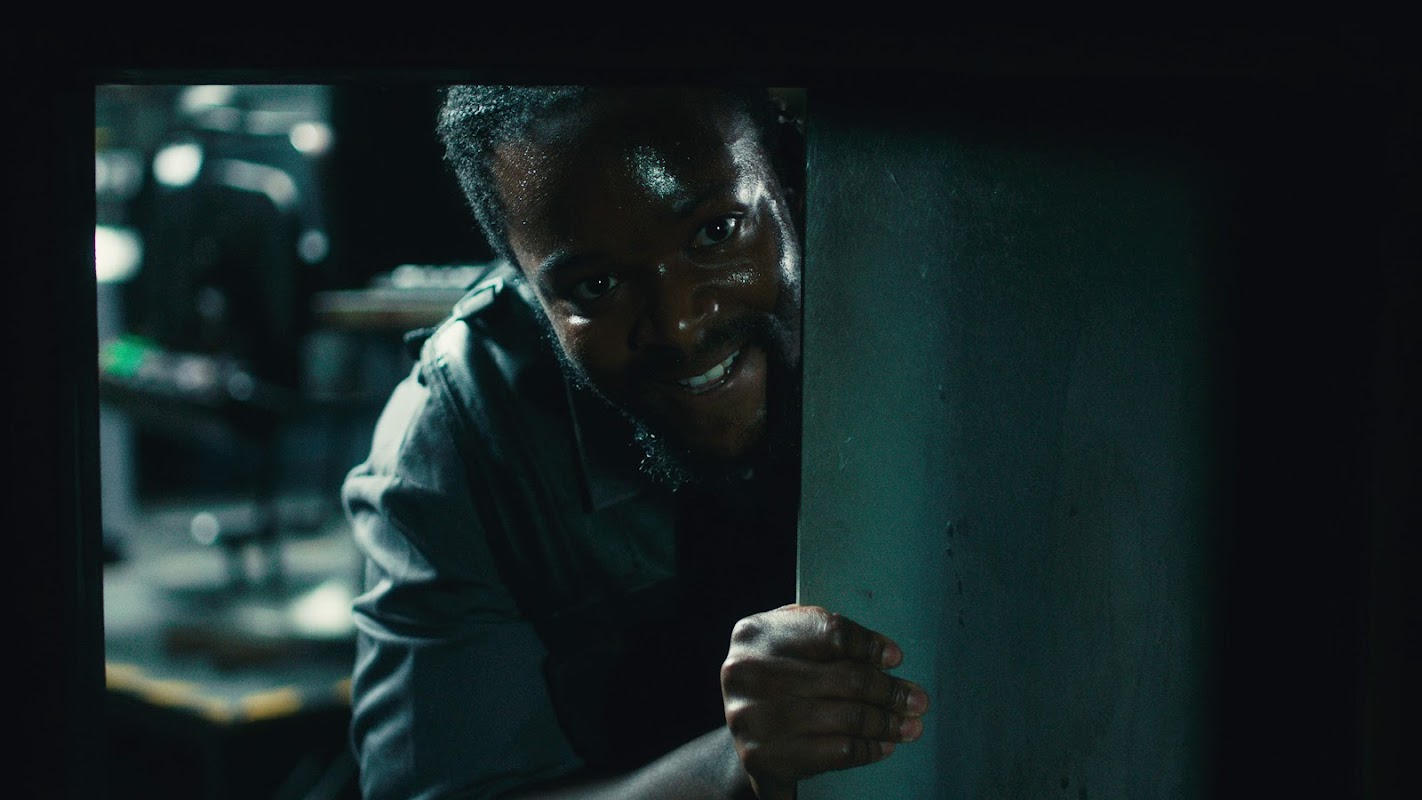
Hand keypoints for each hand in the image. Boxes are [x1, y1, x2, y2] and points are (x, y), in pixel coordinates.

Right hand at [719, 604, 929, 799]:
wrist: (740, 733)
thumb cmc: (778, 679)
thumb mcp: (790, 644)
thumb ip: (825, 638)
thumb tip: (885, 653)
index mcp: (756, 633)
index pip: (830, 633)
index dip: (870, 645)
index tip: (896, 659)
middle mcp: (748, 672)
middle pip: (845, 677)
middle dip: (889, 690)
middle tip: (917, 699)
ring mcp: (754, 716)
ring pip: (846, 716)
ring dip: (887, 722)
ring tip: (909, 725)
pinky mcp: (763, 756)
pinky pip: (836, 750)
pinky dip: (867, 748)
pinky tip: (883, 745)